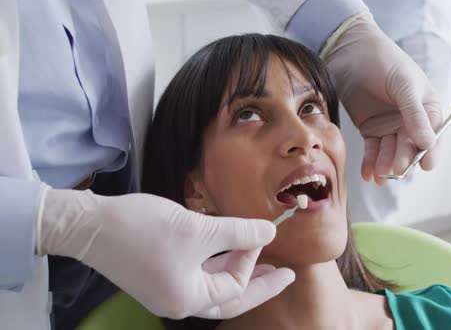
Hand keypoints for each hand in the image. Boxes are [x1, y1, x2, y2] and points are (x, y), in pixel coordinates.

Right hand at [38, 188, 294, 318]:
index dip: (250, 258)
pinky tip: (227, 248)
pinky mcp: (160, 275)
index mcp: (187, 299)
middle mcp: (178, 302)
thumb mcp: (198, 229)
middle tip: (286, 275)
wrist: (89, 224)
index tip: (257, 232)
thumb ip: (238, 232)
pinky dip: (215, 262)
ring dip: (236, 270)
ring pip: (213, 286)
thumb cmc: (142, 229)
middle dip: (259, 285)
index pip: (235, 286)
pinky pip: (197, 274)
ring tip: (260, 258)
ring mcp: (167, 290)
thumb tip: (270, 232)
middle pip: (230, 299)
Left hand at [321, 13, 442, 184]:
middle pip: (410, 147)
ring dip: (386, 164)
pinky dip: (371, 163)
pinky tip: (368, 174)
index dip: (430, 151)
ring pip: (391, 152)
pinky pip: (373, 151)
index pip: (433, 134)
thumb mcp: (403, 85)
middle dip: (403, 159)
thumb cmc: (383, 61)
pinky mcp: (370, 130)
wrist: (349, 51)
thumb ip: (414, 114)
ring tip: (379, 175)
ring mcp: (390, 127)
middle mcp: (410, 121)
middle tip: (395, 169)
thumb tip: (429, 144)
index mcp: (427, 108)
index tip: (425, 166)